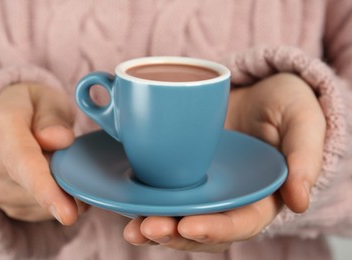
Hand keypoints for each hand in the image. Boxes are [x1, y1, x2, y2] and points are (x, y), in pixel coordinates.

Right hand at [0, 83, 86, 224]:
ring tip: (66, 165)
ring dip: (64, 192)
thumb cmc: (34, 107)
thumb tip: (61, 139)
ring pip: (42, 204)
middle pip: (38, 187)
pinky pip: (41, 211)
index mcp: (2, 126)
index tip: (68, 213)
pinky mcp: (6, 203)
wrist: (6, 120)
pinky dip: (58, 200)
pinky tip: (60, 180)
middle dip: (68, 185)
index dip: (46, 189)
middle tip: (86, 171)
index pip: (24, 162)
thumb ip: (53, 118)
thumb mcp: (47, 99)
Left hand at [123, 73, 325, 251]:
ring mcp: (205, 186)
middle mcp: (229, 198)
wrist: (258, 88)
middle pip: (202, 228)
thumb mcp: (303, 121)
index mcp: (262, 196)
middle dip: (175, 233)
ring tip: (131, 228)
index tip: (191, 225)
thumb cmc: (286, 104)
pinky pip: (165, 193)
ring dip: (154, 226)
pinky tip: (125, 204)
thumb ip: (305, 157)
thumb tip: (300, 201)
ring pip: (179, 216)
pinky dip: (145, 203)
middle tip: (147, 228)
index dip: (217, 229)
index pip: (240, 222)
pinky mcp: (184, 170)